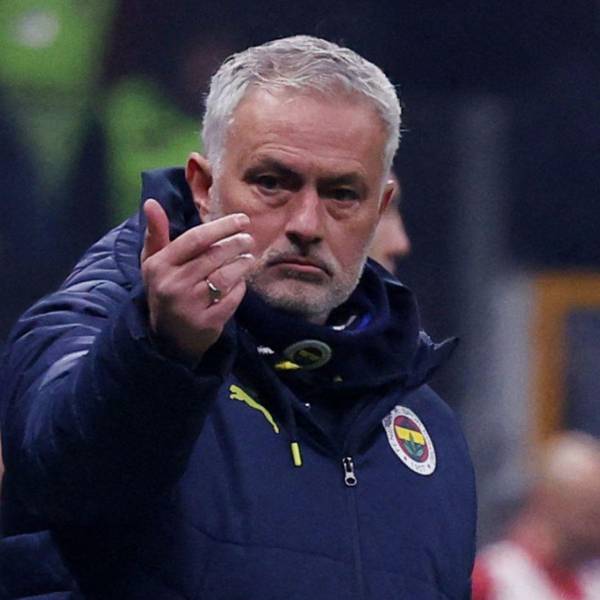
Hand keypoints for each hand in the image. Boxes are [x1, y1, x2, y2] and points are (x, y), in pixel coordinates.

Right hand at [141, 198, 254, 360]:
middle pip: (214, 256)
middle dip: (236, 244)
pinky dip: (240, 288)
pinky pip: (232, 299)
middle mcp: (173, 285)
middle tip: (249, 239)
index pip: (195, 239)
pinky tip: (241, 281)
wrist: (166, 338)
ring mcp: (190, 306)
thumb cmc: (164, 290)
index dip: (222, 227)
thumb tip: (151, 202)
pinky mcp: (207, 323)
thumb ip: (156, 233)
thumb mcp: (153, 263)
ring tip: (249, 257)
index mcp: (160, 266)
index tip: (242, 219)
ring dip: (242, 264)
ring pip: (226, 277)